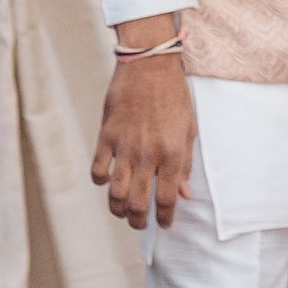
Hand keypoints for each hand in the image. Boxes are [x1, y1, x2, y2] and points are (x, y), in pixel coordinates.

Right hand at [91, 37, 196, 230]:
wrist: (150, 64)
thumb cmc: (174, 95)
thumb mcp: (189, 129)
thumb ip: (185, 164)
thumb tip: (184, 194)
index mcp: (173, 154)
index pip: (167, 199)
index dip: (165, 217)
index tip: (163, 224)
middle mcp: (148, 154)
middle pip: (138, 203)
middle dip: (138, 221)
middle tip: (139, 222)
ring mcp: (125, 146)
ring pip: (115, 193)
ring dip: (117, 209)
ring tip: (122, 211)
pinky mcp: (106, 135)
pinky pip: (98, 170)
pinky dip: (101, 182)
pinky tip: (107, 182)